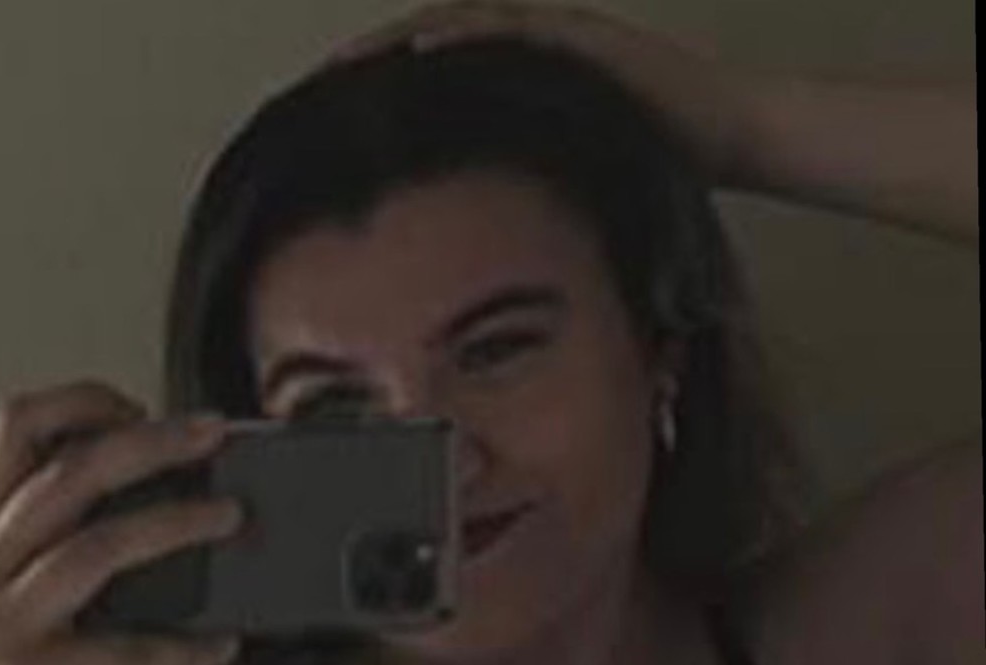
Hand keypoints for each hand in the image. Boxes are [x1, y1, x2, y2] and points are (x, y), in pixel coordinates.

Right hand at [0, 382, 241, 664]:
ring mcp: (1, 627)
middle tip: (213, 434)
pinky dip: (182, 646)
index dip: (79, 400)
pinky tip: (224, 643)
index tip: (141, 403)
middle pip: (65, 473)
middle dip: (147, 442)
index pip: (12, 429)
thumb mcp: (39, 604)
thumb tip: (177, 496)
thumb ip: (78, 548)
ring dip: (174, 524)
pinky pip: (122, 652)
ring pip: (93, 548)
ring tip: (232, 516)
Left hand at [323, 1, 767, 187]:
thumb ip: (521, 204)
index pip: (430, 84)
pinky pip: (507, 27)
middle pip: (424, 47)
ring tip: (344, 70)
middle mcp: (526, 50)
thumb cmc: (652, 167)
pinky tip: (417, 53)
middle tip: (309, 96)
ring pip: (452, 26)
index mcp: (518, 87)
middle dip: (365, 68)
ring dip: (395, 46)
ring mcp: (551, 35)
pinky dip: (459, 38)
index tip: (324, 130)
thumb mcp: (569, 190)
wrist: (728, 137)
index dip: (377, 100)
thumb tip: (476, 264)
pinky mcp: (578, 36)